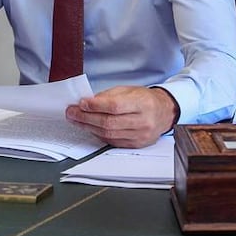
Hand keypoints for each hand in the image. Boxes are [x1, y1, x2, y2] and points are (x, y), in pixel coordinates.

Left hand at [65, 86, 179, 147]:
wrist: (164, 113)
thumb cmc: (145, 99)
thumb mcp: (128, 90)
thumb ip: (108, 96)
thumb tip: (87, 103)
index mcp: (143, 104)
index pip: (115, 106)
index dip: (95, 106)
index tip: (81, 103)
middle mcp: (143, 121)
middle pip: (109, 122)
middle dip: (86, 118)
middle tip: (72, 113)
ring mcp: (140, 136)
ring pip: (108, 134)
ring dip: (88, 127)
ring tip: (76, 120)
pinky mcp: (136, 145)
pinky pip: (112, 141)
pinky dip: (98, 134)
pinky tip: (90, 128)